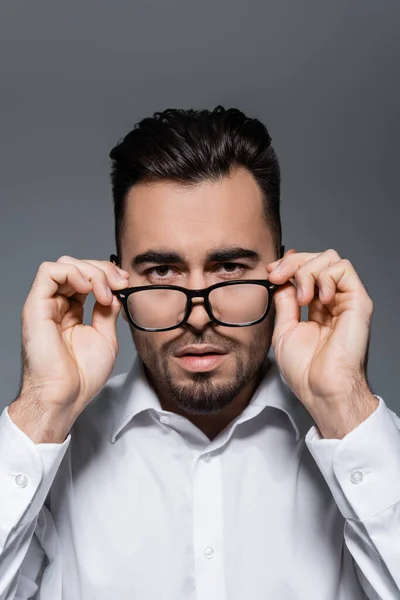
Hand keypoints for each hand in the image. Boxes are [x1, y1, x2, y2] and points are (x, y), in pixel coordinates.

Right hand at [10, 256, 129, 439]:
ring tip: (105, 293)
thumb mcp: (105, 336)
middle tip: (120, 284)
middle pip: (77, 266)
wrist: (66, 396)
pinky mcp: (36, 305)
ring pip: (65, 264)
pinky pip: (49, 271)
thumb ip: (107, 311)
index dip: (108, 275)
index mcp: (71, 311)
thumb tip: (114, 290)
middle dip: (103, 270)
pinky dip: (73, 272)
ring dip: (91, 271)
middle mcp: (56, 304)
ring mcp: (45, 303)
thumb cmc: (82, 375)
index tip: (126, 284)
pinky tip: (89, 289)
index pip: (87, 277)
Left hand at [266, 248, 376, 435]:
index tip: (270, 272)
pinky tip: (316, 299)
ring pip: (330, 259)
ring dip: (307, 271)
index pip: (306, 270)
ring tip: (302, 299)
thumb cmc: (306, 369)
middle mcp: (334, 300)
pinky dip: (324, 276)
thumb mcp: (284, 329)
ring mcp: (346, 299)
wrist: (320, 388)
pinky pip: (343, 269)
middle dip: (293, 262)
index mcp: (318, 307)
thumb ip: (285, 301)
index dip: (287, 265)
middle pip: (317, 258)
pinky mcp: (358, 301)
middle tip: (278, 276)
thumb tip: (282, 278)